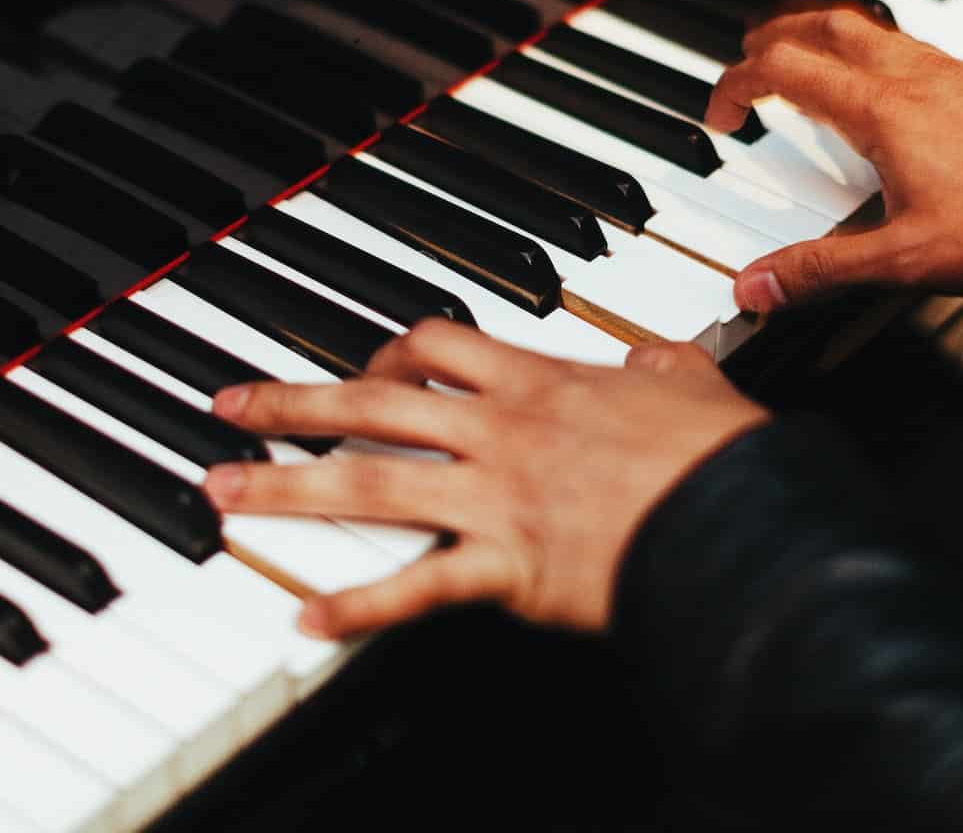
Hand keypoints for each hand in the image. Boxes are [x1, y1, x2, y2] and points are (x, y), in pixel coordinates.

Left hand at [203, 322, 765, 638]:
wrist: (740, 519)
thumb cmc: (718, 455)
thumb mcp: (691, 381)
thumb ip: (660, 363)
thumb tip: (653, 357)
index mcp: (539, 382)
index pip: (436, 344)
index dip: (383, 352)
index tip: (360, 367)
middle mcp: (500, 431)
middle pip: (370, 403)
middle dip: (290, 403)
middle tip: (230, 405)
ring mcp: (494, 498)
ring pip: (367, 483)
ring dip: (284, 488)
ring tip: (222, 494)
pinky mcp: (506, 567)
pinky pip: (415, 586)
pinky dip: (357, 607)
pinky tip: (308, 619)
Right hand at [705, 7, 962, 307]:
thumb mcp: (907, 259)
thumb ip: (823, 270)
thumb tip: (754, 287)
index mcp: (880, 110)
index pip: (783, 68)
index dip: (736, 84)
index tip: (720, 115)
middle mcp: (909, 76)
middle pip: (819, 22)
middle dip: (769, 36)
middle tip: (744, 62)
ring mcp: (946, 72)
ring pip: (863, 25)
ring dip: (816, 33)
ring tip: (798, 61)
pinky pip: (902, 44)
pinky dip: (864, 49)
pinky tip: (877, 89)